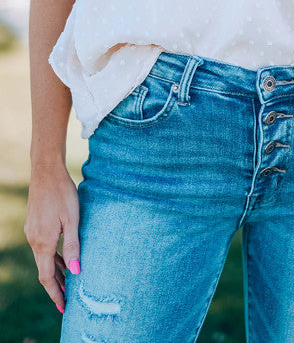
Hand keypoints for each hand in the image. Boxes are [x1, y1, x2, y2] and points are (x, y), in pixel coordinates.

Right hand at [24, 162, 80, 313]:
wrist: (46, 171)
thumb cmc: (63, 193)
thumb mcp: (72, 219)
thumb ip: (73, 246)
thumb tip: (76, 272)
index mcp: (43, 242)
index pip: (47, 277)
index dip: (55, 293)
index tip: (64, 306)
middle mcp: (34, 240)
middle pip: (44, 270)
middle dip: (56, 285)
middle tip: (69, 298)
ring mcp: (32, 232)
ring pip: (43, 258)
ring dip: (55, 270)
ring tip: (69, 280)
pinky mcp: (34, 224)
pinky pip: (42, 246)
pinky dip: (52, 256)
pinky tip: (63, 257)